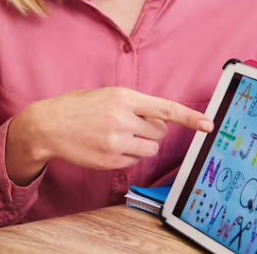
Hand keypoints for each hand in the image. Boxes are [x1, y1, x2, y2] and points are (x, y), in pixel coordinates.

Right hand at [18, 87, 212, 171]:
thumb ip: (133, 105)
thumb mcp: (106, 95)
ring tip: (119, 136)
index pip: (165, 108)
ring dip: (142, 145)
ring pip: (150, 149)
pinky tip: (108, 146)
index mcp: (123, 97)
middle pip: (160, 132)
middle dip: (152, 131)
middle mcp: (122, 119)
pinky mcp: (110, 160)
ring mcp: (116, 142)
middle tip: (131, 126)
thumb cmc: (77, 107)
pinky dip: (127, 155)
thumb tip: (160, 119)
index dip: (189, 117)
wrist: (48, 126)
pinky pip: (134, 161)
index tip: (208, 125)